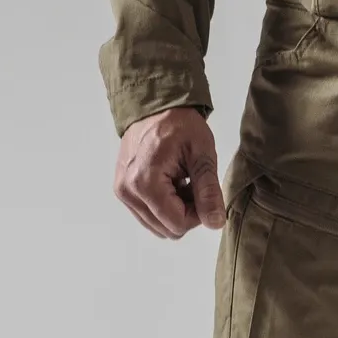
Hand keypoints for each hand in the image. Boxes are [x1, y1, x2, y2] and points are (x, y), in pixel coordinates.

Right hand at [114, 107, 226, 239]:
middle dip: (186, 213)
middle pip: (167, 229)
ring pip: (158, 226)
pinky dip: (164, 207)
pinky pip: (149, 217)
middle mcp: (128, 192)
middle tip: (192, 184)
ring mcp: (122, 193)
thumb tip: (215, 223)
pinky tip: (170, 185)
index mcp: (144, 182)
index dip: (197, 213)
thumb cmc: (181, 126)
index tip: (202, 190)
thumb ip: (209, 191)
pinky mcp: (123, 193)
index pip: (177, 224)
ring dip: (175, 211)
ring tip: (181, 183)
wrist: (156, 108)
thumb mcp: (203, 155)